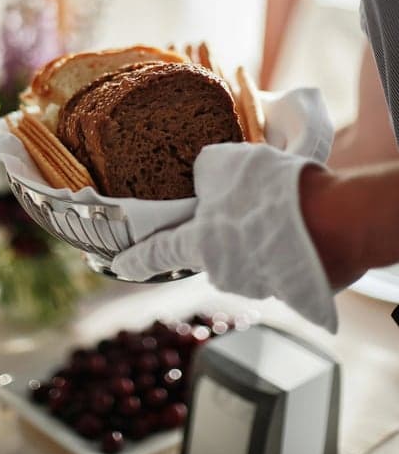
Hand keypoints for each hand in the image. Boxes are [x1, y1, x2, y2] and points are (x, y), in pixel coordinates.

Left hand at [112, 89, 336, 332]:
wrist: (337, 221)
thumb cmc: (273, 193)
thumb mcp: (225, 163)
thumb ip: (204, 173)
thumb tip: (203, 179)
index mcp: (200, 244)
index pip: (156, 253)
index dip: (135, 258)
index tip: (117, 266)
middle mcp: (224, 272)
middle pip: (213, 248)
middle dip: (223, 229)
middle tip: (244, 203)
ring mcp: (260, 285)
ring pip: (249, 254)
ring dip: (257, 235)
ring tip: (279, 206)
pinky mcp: (293, 289)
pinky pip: (280, 261)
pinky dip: (285, 244)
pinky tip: (300, 224)